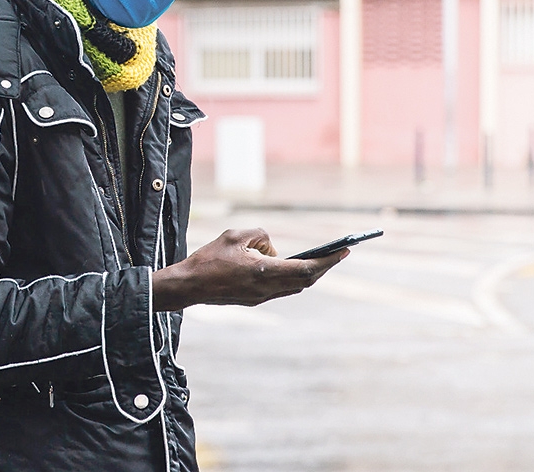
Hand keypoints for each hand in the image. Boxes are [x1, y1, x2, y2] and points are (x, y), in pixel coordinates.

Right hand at [151, 228, 347, 311]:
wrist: (189, 286)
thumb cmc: (209, 258)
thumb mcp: (235, 234)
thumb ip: (261, 235)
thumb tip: (272, 249)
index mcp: (265, 272)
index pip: (307, 268)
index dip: (328, 260)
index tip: (344, 250)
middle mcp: (267, 289)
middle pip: (305, 280)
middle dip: (324, 266)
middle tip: (338, 253)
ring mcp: (261, 297)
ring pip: (294, 286)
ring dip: (308, 273)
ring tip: (319, 258)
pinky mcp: (254, 300)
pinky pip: (281, 288)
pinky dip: (292, 277)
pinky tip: (291, 266)